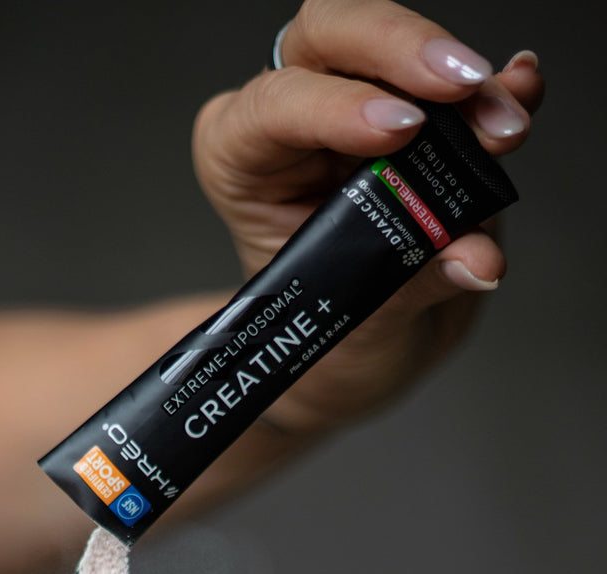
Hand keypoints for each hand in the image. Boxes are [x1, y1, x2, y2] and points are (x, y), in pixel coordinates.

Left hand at [192, 0, 544, 433]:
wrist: (348, 344)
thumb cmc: (322, 326)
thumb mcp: (349, 320)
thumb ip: (405, 285)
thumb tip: (474, 259)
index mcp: (243, 160)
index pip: (275, 106)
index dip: (338, 106)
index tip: (400, 128)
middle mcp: (289, 119)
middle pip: (333, 39)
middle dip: (403, 53)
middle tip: (464, 86)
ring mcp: (350, 104)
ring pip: (398, 52)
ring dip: (464, 87)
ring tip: (504, 128)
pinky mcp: (411, 111)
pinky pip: (451, 83)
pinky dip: (493, 87)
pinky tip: (521, 90)